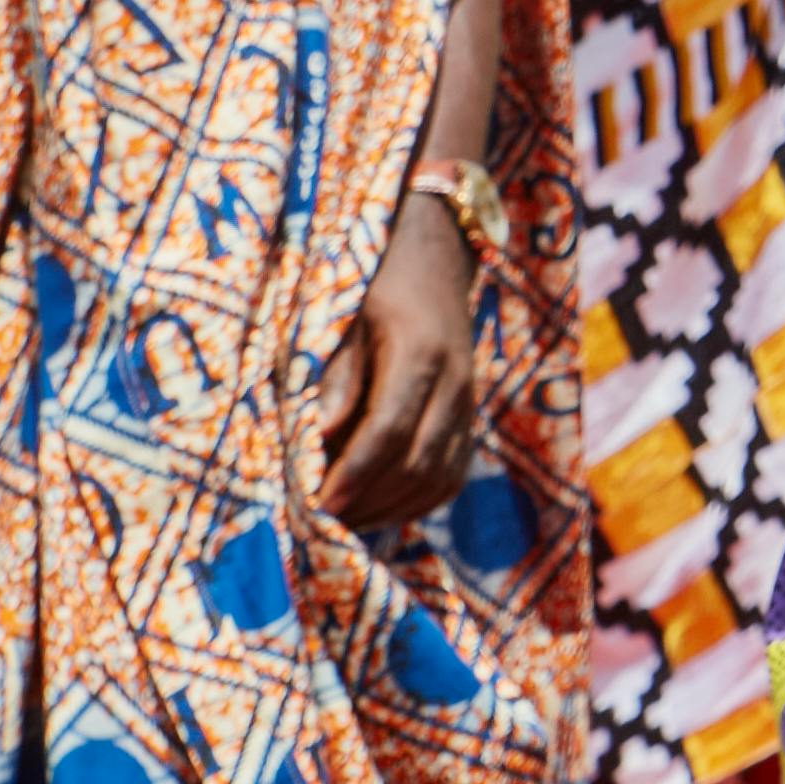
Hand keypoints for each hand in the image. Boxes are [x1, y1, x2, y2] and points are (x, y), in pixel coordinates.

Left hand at [312, 196, 481, 530]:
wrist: (434, 258)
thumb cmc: (371, 286)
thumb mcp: (341, 317)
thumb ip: (331, 377)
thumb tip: (315, 440)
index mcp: (422, 352)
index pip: (389, 430)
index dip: (352, 474)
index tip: (314, 505)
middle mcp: (457, 382)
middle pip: (417, 463)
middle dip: (366, 501)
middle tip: (316, 525)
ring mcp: (469, 402)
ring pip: (439, 478)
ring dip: (389, 509)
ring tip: (340, 524)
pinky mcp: (470, 417)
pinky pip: (452, 476)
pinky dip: (415, 503)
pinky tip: (375, 509)